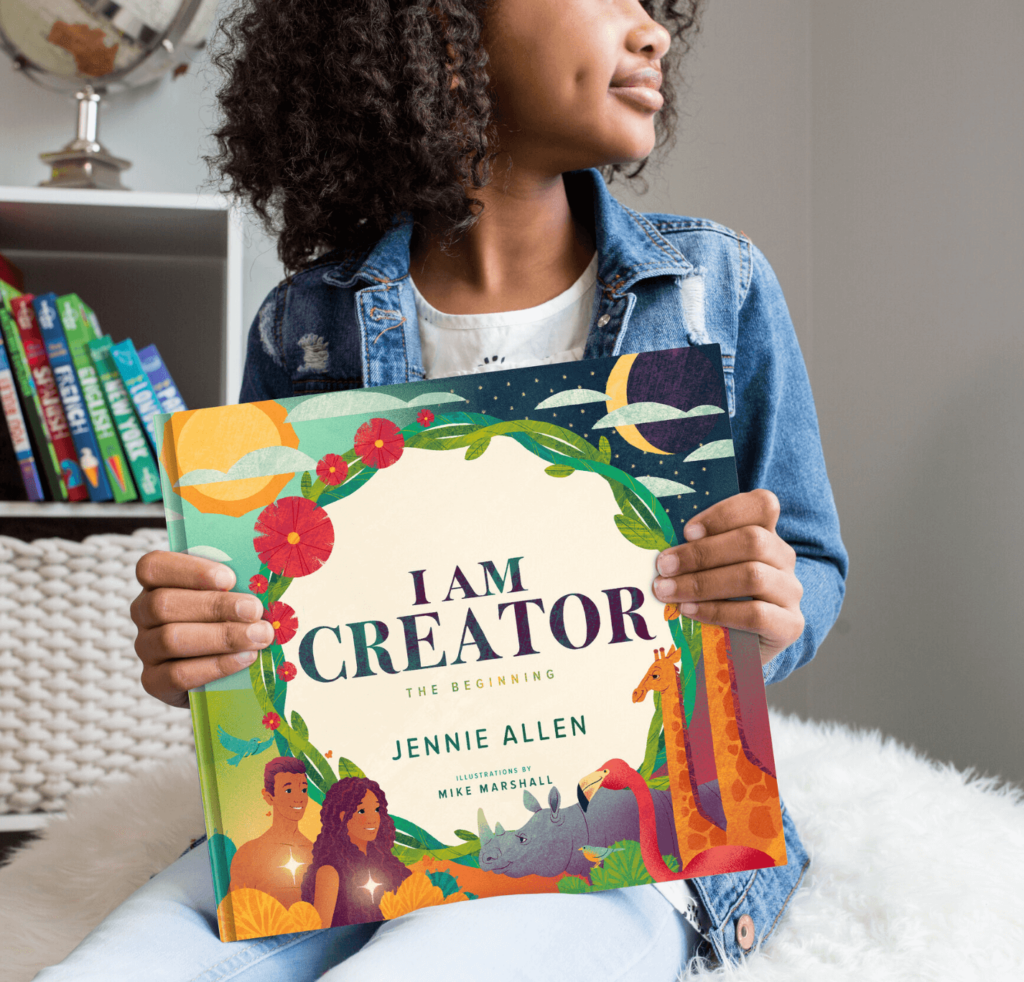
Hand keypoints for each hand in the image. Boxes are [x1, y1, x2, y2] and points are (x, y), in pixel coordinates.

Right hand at [130, 551, 274, 707]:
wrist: (225, 671)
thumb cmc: (232, 618)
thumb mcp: (234, 592)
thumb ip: (239, 581)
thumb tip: (265, 572)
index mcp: (158, 582)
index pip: (154, 567)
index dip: (189, 570)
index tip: (229, 578)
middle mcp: (144, 613)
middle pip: (164, 604)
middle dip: (215, 606)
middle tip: (255, 611)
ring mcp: (146, 648)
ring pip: (171, 639)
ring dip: (221, 637)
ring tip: (259, 636)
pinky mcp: (154, 682)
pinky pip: (177, 675)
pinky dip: (216, 666)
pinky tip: (245, 658)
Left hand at [652, 489, 803, 665]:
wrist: (738, 646)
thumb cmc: (716, 597)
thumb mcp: (707, 567)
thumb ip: (695, 550)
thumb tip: (661, 547)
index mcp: (766, 533)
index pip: (763, 505)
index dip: (725, 514)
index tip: (688, 532)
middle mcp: (783, 558)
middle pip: (753, 540)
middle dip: (701, 553)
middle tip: (664, 565)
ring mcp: (790, 591)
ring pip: (753, 576)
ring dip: (703, 582)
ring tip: (668, 591)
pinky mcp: (790, 625)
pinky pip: (756, 614)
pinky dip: (717, 611)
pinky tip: (690, 611)